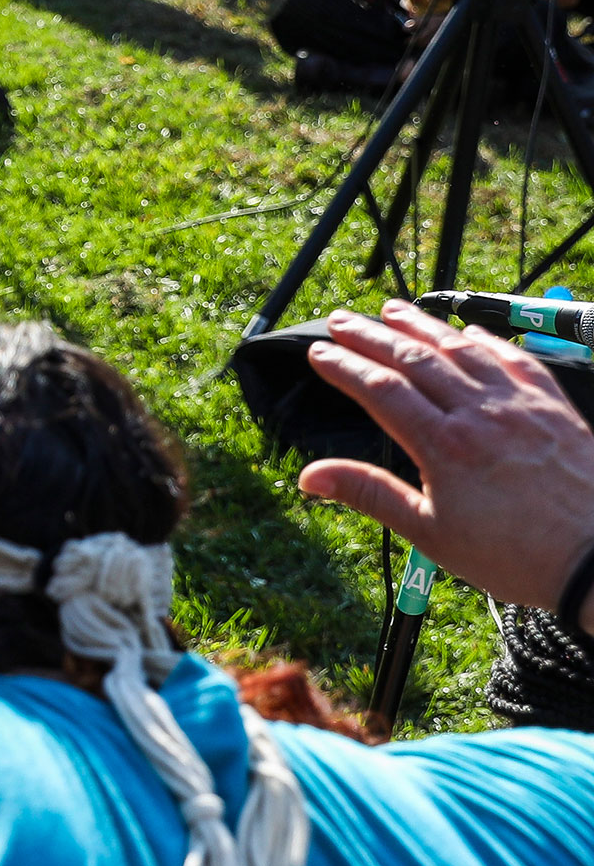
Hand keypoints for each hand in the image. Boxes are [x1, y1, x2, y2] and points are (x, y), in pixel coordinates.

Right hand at [300, 302, 593, 626]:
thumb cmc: (515, 555)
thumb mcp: (430, 533)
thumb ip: (370, 493)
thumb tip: (310, 477)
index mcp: (444, 445)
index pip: (381, 389)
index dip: (345, 366)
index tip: (318, 353)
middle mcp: (480, 414)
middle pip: (415, 360)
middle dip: (372, 335)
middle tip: (341, 320)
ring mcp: (521, 406)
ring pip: (463, 350)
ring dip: (423, 326)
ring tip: (394, 310)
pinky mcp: (555, 409)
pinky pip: (517, 361)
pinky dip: (489, 341)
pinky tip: (472, 332)